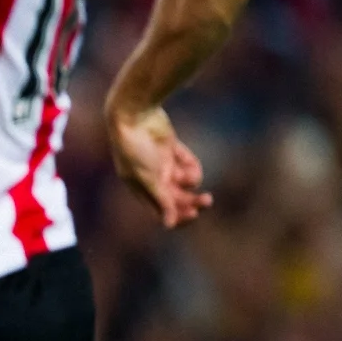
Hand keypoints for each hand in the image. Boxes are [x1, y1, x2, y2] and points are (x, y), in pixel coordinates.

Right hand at [107, 103, 212, 228]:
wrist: (134, 115)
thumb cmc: (135, 149)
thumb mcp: (149, 177)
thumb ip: (161, 200)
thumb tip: (169, 225)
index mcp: (140, 189)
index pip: (161, 210)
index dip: (177, 215)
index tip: (194, 214)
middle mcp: (151, 179)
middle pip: (176, 198)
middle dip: (191, 200)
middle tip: (207, 200)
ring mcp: (161, 164)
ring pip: (184, 182)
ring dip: (191, 180)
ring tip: (191, 174)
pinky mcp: (171, 149)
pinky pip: (187, 163)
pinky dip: (190, 164)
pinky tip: (187, 161)